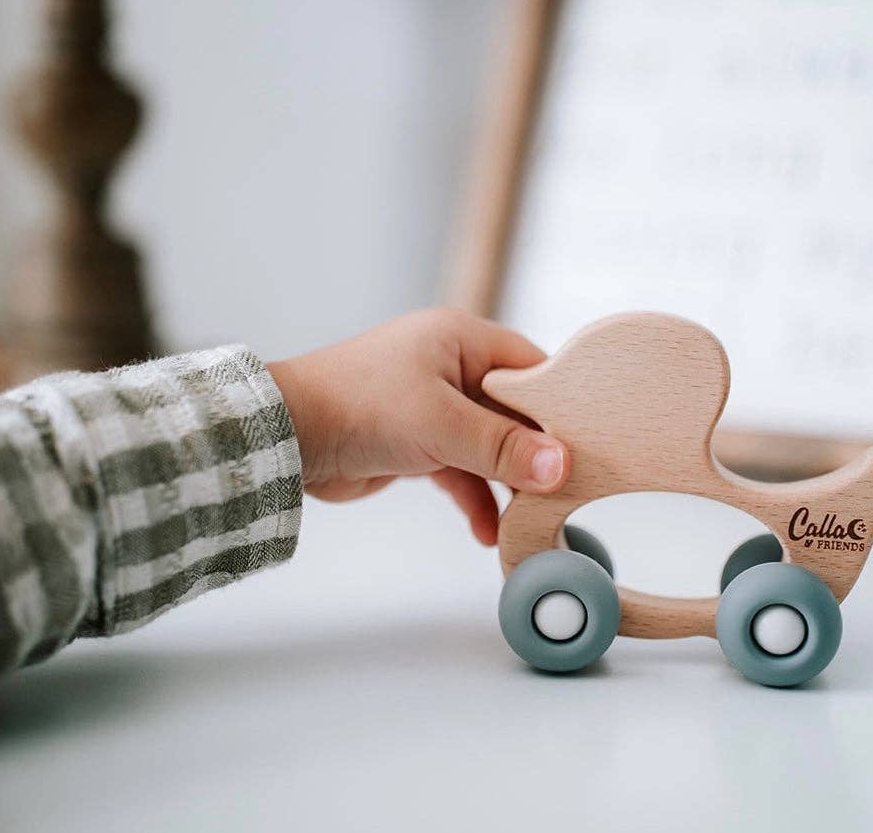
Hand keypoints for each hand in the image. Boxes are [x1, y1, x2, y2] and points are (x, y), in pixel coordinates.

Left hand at [266, 308, 568, 545]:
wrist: (285, 437)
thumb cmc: (357, 406)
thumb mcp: (439, 424)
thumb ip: (501, 447)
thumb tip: (560, 465)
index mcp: (460, 340)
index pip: (529, 368)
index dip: (558, 405)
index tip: (587, 444)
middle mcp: (450, 367)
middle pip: (513, 411)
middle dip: (534, 454)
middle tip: (563, 490)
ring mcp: (433, 406)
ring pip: (489, 445)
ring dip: (505, 484)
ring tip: (528, 521)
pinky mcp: (417, 442)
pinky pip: (461, 470)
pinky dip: (475, 498)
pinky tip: (486, 532)